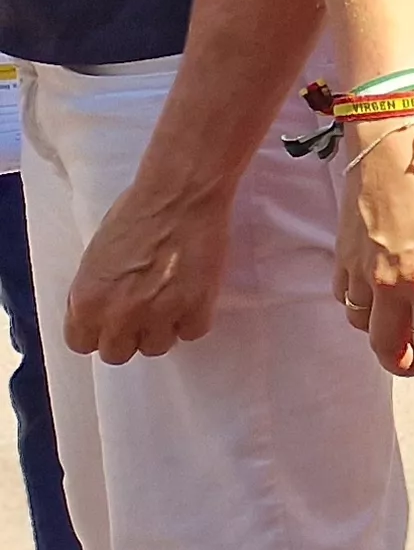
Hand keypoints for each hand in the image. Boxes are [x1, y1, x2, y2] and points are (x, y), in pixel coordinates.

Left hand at [63, 181, 228, 364]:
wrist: (180, 195)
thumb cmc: (136, 214)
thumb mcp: (96, 257)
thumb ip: (95, 293)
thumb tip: (103, 313)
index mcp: (87, 301)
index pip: (81, 345)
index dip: (98, 332)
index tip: (111, 321)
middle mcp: (119, 314)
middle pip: (118, 353)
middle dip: (129, 335)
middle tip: (143, 312)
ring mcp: (159, 314)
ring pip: (157, 347)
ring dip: (163, 328)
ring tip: (172, 301)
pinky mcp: (196, 308)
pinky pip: (193, 331)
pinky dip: (194, 317)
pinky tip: (193, 295)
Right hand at [335, 121, 413, 388]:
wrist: (390, 145)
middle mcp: (387, 284)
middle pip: (386, 347)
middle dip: (405, 365)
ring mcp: (359, 271)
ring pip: (361, 325)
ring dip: (380, 336)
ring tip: (401, 330)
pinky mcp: (343, 254)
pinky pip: (344, 296)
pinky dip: (359, 306)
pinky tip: (377, 294)